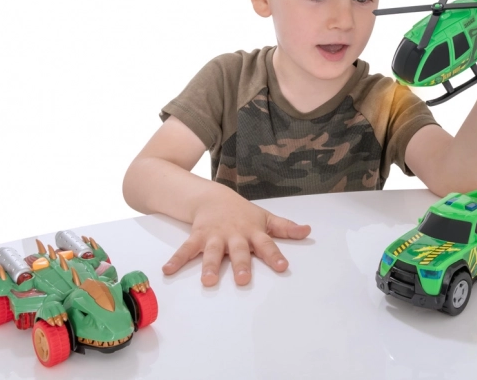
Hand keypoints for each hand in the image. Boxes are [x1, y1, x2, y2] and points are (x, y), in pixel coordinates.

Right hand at [161, 191, 310, 285]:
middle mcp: (234, 234)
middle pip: (239, 250)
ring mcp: (214, 235)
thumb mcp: (265, 218)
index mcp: (253, 232)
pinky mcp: (197, 236)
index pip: (267, 244)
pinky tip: (168, 270)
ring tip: (207, 281)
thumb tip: (308, 231)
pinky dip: (177, 259)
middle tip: (243, 279)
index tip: (282, 267)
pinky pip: (186, 249)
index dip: (274, 255)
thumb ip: (285, 228)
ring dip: (209, 265)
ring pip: (212, 251)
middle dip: (241, 264)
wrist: (213, 196)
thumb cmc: (242, 213)